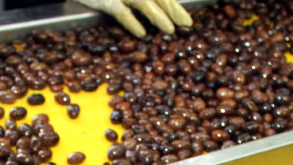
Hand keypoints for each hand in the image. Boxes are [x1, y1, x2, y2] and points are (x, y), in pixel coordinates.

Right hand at [76, 0, 191, 38]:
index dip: (175, 6)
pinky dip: (132, 22)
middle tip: (186, 25)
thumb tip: (160, 17)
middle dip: (173, 10)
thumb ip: (140, 3)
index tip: (187, 21)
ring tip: (169, 30)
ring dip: (158, 15)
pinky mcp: (105, 0)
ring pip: (144, 1)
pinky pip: (121, 11)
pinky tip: (141, 33)